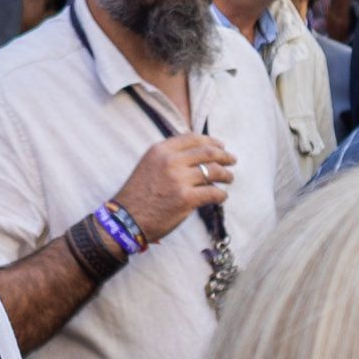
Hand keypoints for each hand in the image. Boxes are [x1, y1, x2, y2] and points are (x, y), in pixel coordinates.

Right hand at [116, 133, 238, 242]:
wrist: (125, 219)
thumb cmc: (137, 195)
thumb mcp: (148, 165)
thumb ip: (168, 157)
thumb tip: (196, 155)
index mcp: (160, 150)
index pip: (193, 138)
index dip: (211, 141)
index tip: (220, 146)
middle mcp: (170, 161)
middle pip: (207, 152)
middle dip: (224, 156)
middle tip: (232, 160)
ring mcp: (179, 180)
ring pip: (213, 171)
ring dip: (226, 175)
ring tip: (229, 179)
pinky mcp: (186, 199)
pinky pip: (213, 193)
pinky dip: (221, 195)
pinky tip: (222, 197)